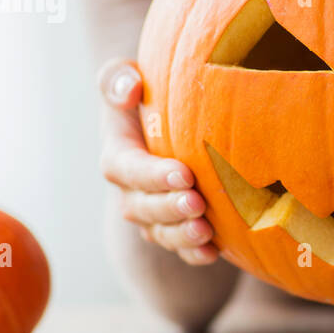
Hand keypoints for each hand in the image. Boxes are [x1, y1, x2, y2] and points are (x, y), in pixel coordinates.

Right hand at [98, 59, 218, 264]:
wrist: (170, 119)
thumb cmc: (148, 93)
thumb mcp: (125, 77)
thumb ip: (118, 79)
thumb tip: (130, 88)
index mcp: (118, 157)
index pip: (129, 170)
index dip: (154, 176)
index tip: (184, 173)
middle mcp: (131, 192)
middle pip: (144, 208)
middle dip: (169, 209)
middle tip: (196, 203)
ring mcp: (153, 214)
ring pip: (162, 233)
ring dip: (182, 236)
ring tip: (206, 231)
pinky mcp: (176, 228)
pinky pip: (181, 249)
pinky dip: (195, 254)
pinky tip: (215, 253)